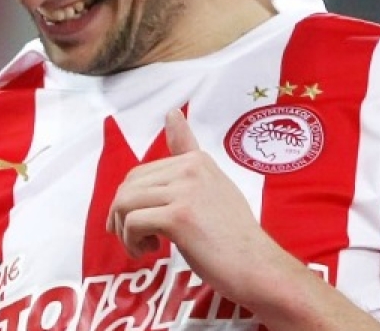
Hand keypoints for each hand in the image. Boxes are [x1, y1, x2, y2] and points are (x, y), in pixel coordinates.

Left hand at [106, 109, 269, 299]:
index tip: (133, 221)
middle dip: (122, 216)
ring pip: (124, 203)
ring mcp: (185, 190)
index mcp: (196, 160)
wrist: (257, 267)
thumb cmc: (232, 236)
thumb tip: (172, 112)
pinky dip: (131, 241)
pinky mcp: (179, 216)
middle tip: (137, 240)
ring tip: (143, 247)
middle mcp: (190, 168)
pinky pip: (132, 222)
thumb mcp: (212, 186)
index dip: (129, 199)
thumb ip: (188, 154)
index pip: (141, 173)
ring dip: (124, 231)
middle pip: (128, 187)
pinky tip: (149, 251)